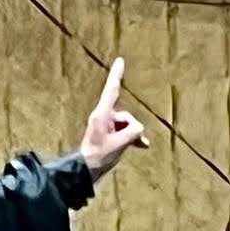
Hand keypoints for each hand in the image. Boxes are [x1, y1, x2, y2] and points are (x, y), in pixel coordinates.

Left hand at [79, 57, 146, 180]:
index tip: (120, 60)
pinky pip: (126, 131)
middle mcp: (103, 117)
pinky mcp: (110, 133)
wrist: (86, 170)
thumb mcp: (119, 144)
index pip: (112, 90)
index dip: (116, 75)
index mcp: (101, 115)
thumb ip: (133, 133)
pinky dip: (133, 138)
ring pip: (128, 125)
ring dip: (131, 136)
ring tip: (125, 148)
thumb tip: (139, 130)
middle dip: (131, 129)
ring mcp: (107, 125)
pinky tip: (142, 145)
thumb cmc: (98, 156)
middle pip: (127, 116)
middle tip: (118, 144)